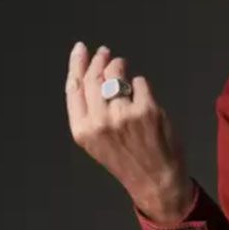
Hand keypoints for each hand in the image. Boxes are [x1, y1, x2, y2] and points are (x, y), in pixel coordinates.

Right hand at [64, 41, 194, 223]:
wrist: (155, 180)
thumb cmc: (127, 159)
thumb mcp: (96, 141)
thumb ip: (89, 111)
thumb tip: (90, 73)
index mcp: (83, 130)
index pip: (74, 87)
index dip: (76, 64)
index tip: (81, 49)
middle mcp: (100, 121)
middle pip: (95, 77)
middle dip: (99, 60)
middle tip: (105, 53)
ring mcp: (124, 114)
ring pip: (117, 74)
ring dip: (120, 66)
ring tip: (122, 66)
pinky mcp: (147, 109)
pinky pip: (140, 82)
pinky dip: (140, 84)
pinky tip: (142, 95)